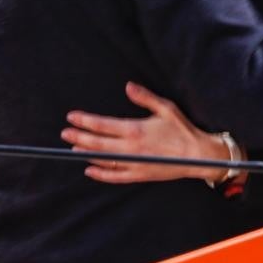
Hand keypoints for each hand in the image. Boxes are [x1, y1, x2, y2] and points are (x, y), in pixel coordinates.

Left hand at [61, 82, 229, 184]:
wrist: (198, 155)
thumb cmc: (182, 129)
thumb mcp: (165, 107)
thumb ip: (145, 97)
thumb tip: (128, 86)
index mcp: (135, 129)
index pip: (103, 125)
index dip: (85, 121)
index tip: (71, 117)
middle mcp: (131, 148)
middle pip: (98, 143)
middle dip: (79, 137)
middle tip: (65, 133)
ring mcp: (134, 163)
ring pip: (103, 159)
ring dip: (87, 154)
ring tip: (73, 148)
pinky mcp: (139, 175)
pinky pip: (115, 176)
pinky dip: (101, 174)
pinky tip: (90, 170)